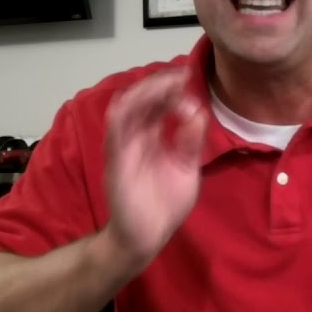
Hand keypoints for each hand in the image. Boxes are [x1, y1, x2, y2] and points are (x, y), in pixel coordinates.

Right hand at [103, 66, 207, 264]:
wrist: (149, 236)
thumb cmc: (165, 204)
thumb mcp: (186, 167)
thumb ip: (190, 141)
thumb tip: (197, 111)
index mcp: (152, 137)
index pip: (158, 104)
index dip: (170, 88)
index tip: (188, 78)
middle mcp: (135, 138)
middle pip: (141, 100)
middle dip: (160, 84)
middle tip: (181, 75)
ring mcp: (123, 148)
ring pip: (125, 109)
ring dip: (144, 93)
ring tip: (167, 84)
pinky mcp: (116, 162)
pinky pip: (114, 134)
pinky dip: (122, 114)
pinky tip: (136, 100)